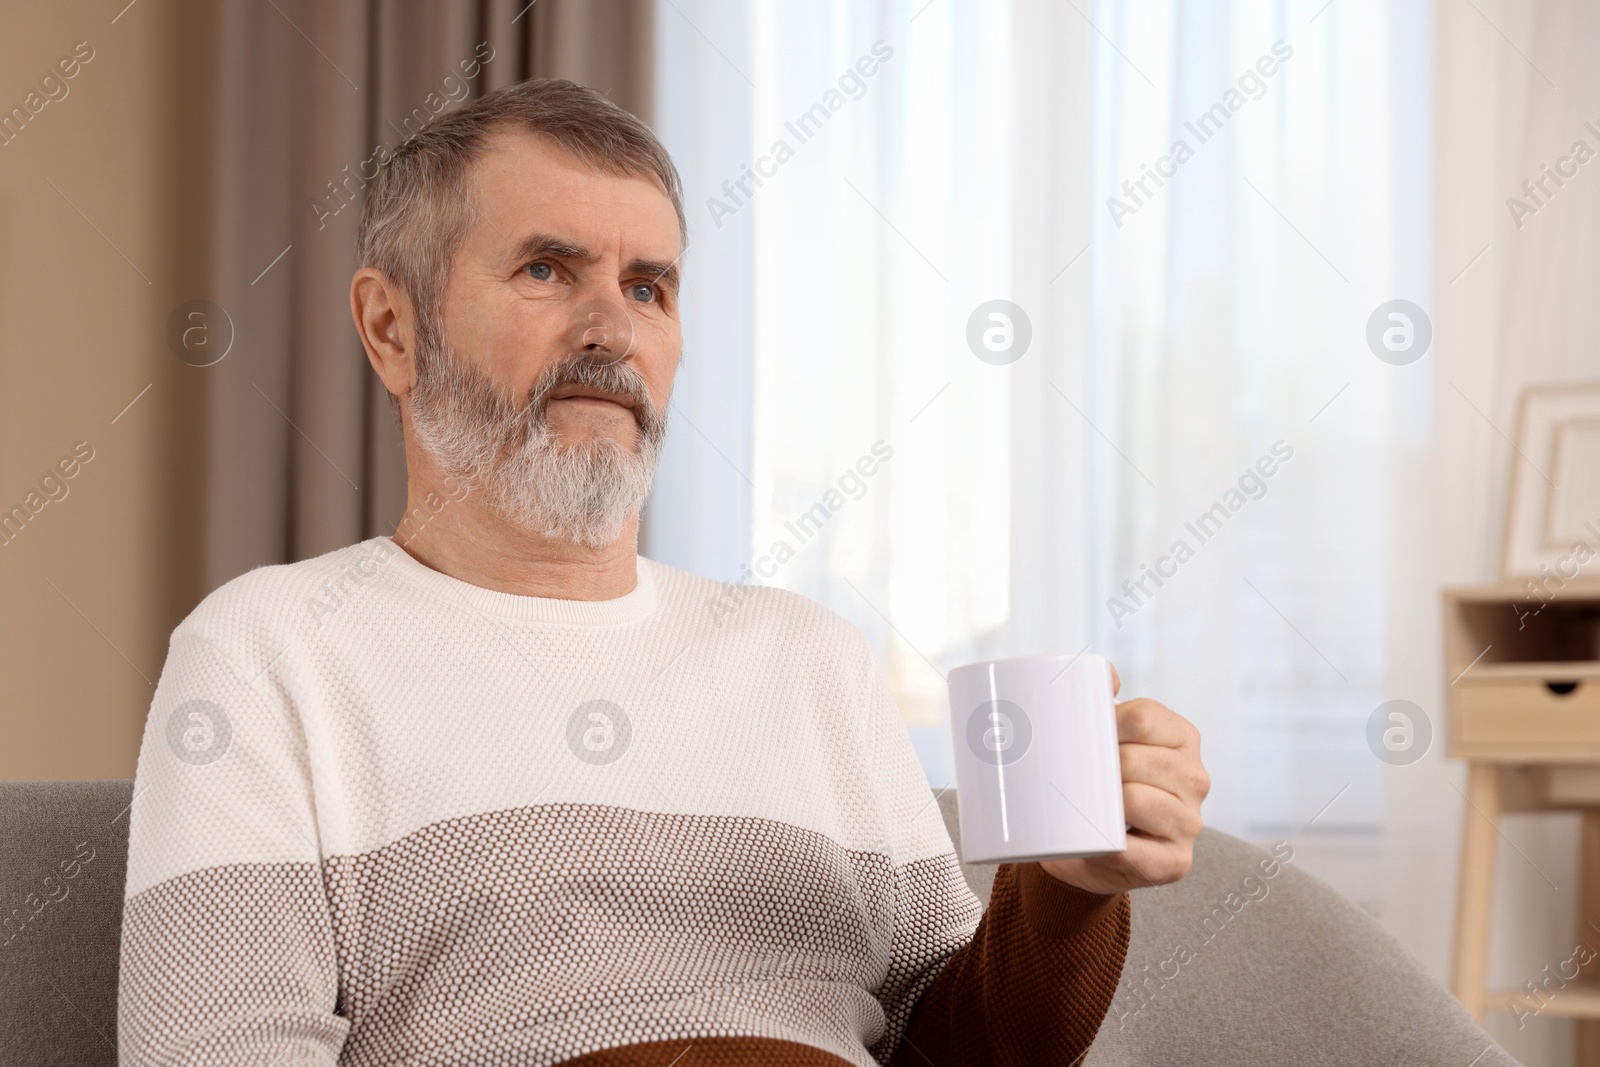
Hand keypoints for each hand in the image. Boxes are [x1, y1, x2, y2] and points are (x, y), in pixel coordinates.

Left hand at [1039, 663, 1208, 894]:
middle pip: (1134, 759)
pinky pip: (1134, 850)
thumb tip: (1107, 677)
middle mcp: (1195, 778)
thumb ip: (1102, 703)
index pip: (1142, 717)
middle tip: (1074, 777)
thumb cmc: (1095, 785)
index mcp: (1181, 737)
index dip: (1105, 724)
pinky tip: (1096, 843)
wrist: (1086, 848)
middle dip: (1097, 768)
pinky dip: (1107, 847)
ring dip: (1101, 805)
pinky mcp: (1176, 862)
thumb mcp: (1103, 740)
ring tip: (1086, 807)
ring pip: (1135, 800)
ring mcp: (1190, 822)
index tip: (1083, 735)